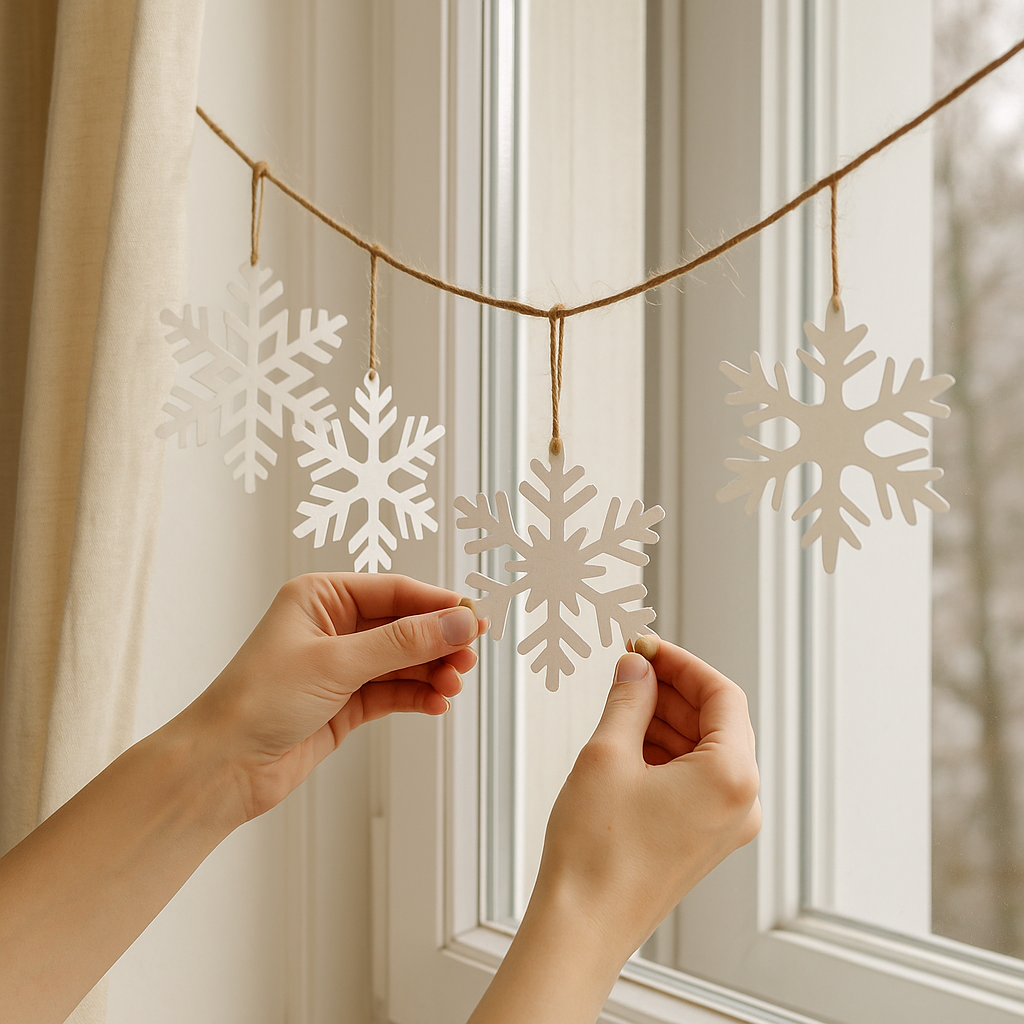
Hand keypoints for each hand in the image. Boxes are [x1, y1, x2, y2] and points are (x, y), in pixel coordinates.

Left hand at [188, 573, 485, 822]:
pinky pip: (393, 692)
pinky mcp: (345, 703)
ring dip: (431, 672)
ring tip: (454, 685)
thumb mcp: (337, 662)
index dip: (438, 605)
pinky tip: (436, 704)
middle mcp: (332, 626)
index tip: (475, 618)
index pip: (395, 591)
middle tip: (469, 658)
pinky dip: (417, 696)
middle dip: (438, 642)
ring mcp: (340, 666)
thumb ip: (403, 642)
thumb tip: (457, 623)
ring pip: (402, 661)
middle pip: (404, 626)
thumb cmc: (259, 700)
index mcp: (320, 597)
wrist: (223, 767)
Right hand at [467, 635, 759, 1023]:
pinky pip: (695, 778)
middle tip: (630, 665)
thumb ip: (628, 698)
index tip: (647, 645)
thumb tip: (636, 667)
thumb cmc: (596, 852)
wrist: (583, 925)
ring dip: (666, 718)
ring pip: (704, 749)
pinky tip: (628, 736)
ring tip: (622, 698)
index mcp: (731, 777)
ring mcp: (724, 825)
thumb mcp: (607, 754)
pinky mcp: (702, 839)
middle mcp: (740, 803)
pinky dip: (666, 751)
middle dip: (672, 689)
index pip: (722, 695)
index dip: (682, 663)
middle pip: (717, 721)